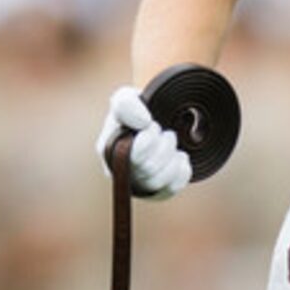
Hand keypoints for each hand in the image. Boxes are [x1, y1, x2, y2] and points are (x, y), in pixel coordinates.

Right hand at [95, 84, 192, 199]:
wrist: (156, 118)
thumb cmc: (137, 109)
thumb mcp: (126, 97)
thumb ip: (126, 104)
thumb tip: (143, 122)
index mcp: (108, 150)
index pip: (133, 155)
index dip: (149, 138)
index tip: (153, 124)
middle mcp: (120, 172)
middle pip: (148, 169)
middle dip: (164, 146)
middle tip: (166, 133)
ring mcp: (138, 184)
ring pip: (159, 182)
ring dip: (172, 158)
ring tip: (173, 144)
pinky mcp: (156, 192)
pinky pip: (172, 188)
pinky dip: (181, 171)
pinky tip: (180, 157)